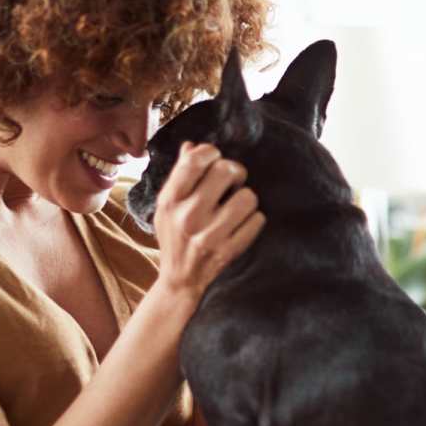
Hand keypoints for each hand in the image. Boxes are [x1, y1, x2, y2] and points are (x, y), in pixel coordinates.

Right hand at [152, 141, 265, 308]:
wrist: (179, 279)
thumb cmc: (174, 235)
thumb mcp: (167, 205)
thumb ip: (179, 175)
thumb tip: (192, 146)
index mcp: (171, 201)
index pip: (195, 161)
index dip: (211, 152)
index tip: (215, 158)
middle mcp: (188, 217)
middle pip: (226, 171)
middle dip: (235, 171)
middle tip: (233, 180)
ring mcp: (209, 236)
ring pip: (248, 197)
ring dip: (246, 198)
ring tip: (237, 205)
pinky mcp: (228, 252)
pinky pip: (257, 220)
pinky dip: (253, 220)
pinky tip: (242, 224)